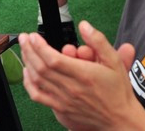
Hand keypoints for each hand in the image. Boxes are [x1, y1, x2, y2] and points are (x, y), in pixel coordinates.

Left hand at [19, 21, 144, 129]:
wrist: (120, 118)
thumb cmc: (118, 90)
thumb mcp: (114, 62)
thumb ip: (99, 42)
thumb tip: (84, 26)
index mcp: (84, 75)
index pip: (53, 59)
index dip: (39, 46)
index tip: (34, 36)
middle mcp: (71, 88)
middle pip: (41, 67)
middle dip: (29, 50)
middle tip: (24, 38)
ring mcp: (64, 99)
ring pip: (37, 79)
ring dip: (27, 62)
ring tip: (25, 50)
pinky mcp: (60, 108)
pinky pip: (38, 96)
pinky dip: (28, 83)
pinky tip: (27, 72)